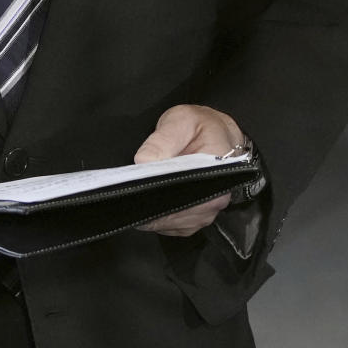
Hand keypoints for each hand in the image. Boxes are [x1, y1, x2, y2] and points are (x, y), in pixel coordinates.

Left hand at [133, 103, 244, 236]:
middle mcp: (214, 201)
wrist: (218, 135)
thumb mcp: (181, 121)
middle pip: (174, 212)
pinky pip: (171, 226)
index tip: (136, 185)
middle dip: (150, 203)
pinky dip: (157, 217)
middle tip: (129, 190)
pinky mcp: (195, 220)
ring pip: (170, 223)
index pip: (181, 191)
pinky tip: (147, 202)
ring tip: (136, 193)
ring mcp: (205, 214)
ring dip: (152, 212)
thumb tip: (142, 161)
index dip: (155, 191)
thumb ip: (162, 139)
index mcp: (216, 175)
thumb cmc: (200, 126)